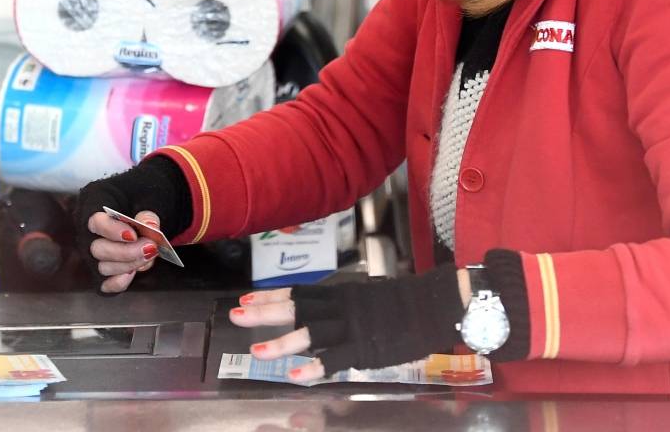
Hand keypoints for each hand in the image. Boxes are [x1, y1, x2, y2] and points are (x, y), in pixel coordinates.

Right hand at [74, 159, 189, 294]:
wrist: (150, 206)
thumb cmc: (145, 197)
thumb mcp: (150, 197)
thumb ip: (149, 213)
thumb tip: (151, 227)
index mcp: (95, 202)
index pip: (93, 220)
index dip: (111, 230)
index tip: (133, 235)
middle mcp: (88, 229)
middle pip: (97, 249)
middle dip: (125, 252)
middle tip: (150, 247)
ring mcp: (94, 251)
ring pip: (102, 267)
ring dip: (128, 265)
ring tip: (150, 254)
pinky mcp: (104, 267)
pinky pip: (104, 284)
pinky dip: (118, 282)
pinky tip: (133, 273)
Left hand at [227, 268, 468, 380]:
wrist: (434, 305)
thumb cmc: (404, 303)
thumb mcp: (368, 297)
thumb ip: (344, 305)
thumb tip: (324, 309)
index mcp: (341, 293)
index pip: (299, 293)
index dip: (271, 296)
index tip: (246, 298)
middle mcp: (341, 307)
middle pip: (296, 308)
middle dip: (265, 312)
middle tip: (236, 315)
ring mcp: (352, 327)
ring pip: (310, 333)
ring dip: (282, 342)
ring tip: (258, 351)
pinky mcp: (365, 349)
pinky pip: (334, 359)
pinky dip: (314, 367)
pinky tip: (295, 375)